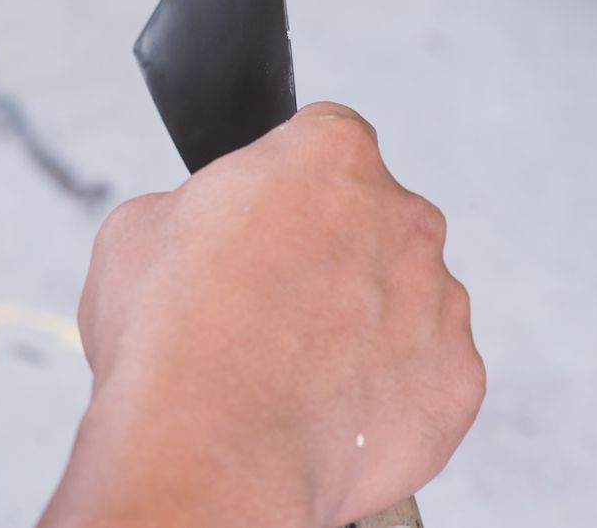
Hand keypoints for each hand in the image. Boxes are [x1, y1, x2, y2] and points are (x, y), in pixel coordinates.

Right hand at [43, 103, 483, 527]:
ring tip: (295, 377)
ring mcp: (442, 298)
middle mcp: (405, 213)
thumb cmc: (169, 338)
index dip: (287, 187)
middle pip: (374, 221)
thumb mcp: (138, 231)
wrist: (211, 454)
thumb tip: (212, 230)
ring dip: (364, 326)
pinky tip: (330, 417)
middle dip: (332, 256)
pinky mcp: (458, 378)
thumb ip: (199, 208)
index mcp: (332, 154)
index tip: (263, 227)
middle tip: (271, 310)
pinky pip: (427, 376)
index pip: (325, 142)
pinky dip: (390, 396)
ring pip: (405, 300)